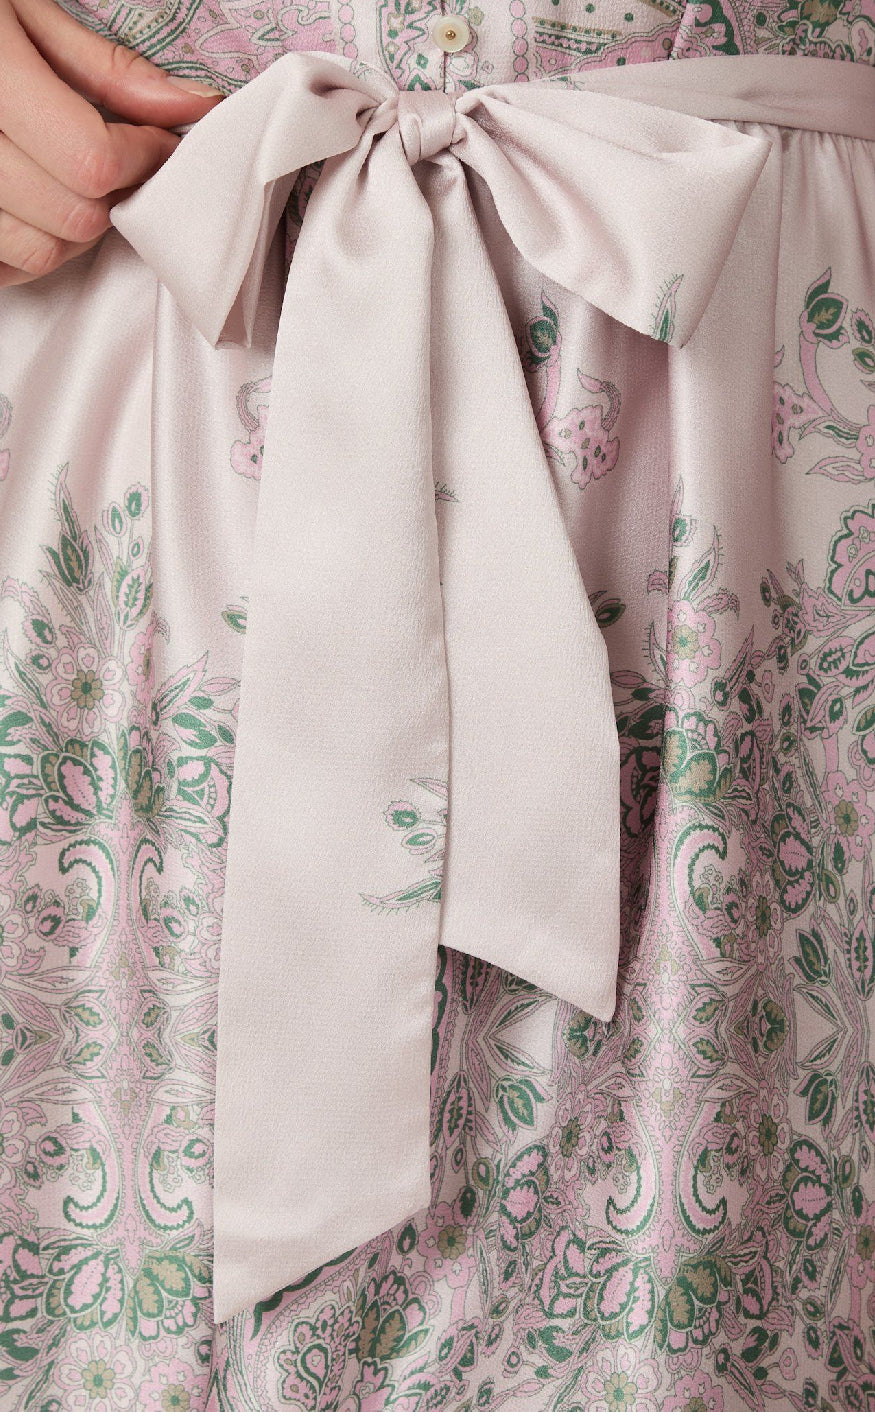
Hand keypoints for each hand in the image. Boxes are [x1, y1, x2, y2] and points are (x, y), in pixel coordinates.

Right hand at [0, 0, 222, 285]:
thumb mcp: (19, 1)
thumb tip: (188, 107)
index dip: (141, 157)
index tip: (157, 141)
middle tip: (123, 159)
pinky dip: (28, 250)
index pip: (89, 161)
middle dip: (115, 195)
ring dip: (76, 229)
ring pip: (38, 254)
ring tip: (75, 180)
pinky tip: (31, 206)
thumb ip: (101, 66)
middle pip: (72, 216)